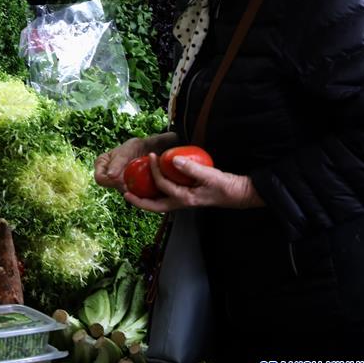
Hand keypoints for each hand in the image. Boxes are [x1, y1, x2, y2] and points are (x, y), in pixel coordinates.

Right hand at [94, 133, 177, 192]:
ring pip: (119, 189)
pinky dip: (134, 190)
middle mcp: (106, 173)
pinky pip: (128, 191)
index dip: (109, 182)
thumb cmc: (134, 147)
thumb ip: (117, 163)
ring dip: (128, 189)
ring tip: (138, 184)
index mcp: (101, 164)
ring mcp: (116, 180)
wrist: (147, 150)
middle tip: (131, 184)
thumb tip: (110, 176)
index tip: (121, 180)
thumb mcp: (125, 152)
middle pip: (109, 186)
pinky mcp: (125, 184)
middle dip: (120, 186)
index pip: (100, 178)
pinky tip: (141, 187)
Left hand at [124, 153, 264, 211]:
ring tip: (134, 190)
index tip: (152, 156)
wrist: (239, 194)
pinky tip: (154, 182)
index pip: (163, 185)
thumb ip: (192, 168)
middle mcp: (181, 203)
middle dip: (139, 201)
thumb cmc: (226, 186)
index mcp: (185, 199)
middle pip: (154, 206)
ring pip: (159, 203)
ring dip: (146, 198)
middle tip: (125, 193)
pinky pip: (167, 196)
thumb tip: (173, 159)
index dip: (155, 171)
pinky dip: (157, 192)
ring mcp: (183, 201)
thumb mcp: (210, 176)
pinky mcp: (186, 197)